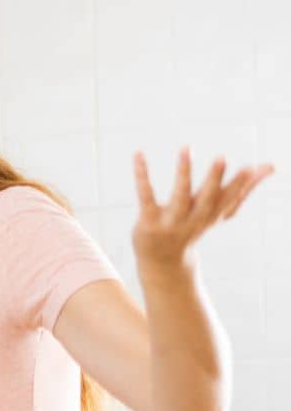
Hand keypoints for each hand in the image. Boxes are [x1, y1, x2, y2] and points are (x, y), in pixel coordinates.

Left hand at [132, 149, 273, 270]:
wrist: (162, 261)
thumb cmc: (192, 227)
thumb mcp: (217, 212)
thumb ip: (241, 190)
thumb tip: (271, 166)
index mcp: (212, 215)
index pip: (230, 199)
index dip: (243, 184)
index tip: (259, 167)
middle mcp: (194, 219)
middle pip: (206, 199)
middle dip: (214, 179)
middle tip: (221, 157)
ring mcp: (171, 222)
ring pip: (179, 196)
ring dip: (184, 172)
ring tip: (186, 149)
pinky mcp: (148, 222)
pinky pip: (146, 196)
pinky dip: (142, 176)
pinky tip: (139, 155)